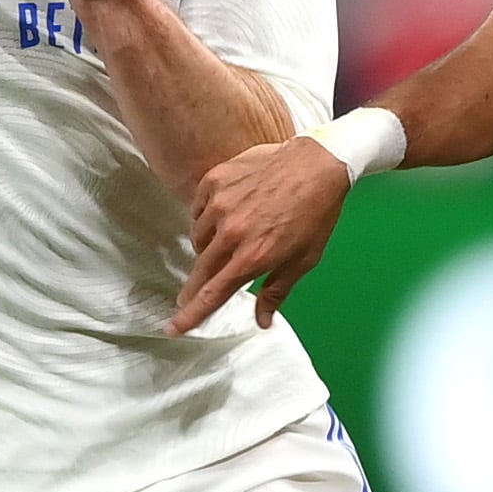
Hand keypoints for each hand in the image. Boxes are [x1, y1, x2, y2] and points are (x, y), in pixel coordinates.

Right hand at [174, 135, 353, 332]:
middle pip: (200, 270)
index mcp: (252, 257)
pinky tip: (224, 215)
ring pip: (198, 237)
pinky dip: (207, 216)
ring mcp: (220, 203)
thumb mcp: (304, 260)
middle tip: (189, 296)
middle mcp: (231, 232)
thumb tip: (262, 321)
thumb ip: (277, 291)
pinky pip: (199, 208)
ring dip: (207, 247)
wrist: (318, 164)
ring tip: (227, 242)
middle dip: (193, 287)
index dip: (192, 315)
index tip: (174, 327)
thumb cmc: (316, 214)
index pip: (212, 294)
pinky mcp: (216, 180)